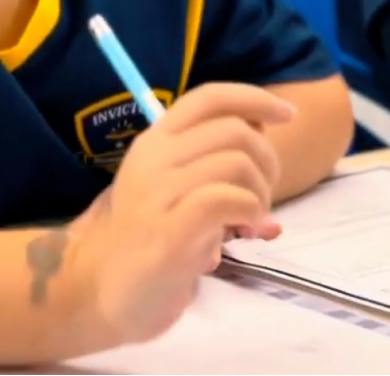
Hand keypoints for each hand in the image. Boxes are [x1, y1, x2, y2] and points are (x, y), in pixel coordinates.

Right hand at [71, 82, 293, 344]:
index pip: (209, 97)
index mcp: (155, 141)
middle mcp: (154, 158)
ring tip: (251, 219)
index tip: (287, 114)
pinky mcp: (170, 231)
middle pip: (234, 130)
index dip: (255, 98)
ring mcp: (158, 193)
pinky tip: (244, 231)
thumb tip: (268, 147)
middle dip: (267, 159)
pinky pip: (228, 199)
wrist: (101, 291)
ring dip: (260, 192)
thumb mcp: (173, 187)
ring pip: (236, 162)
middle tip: (263, 195)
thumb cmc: (146, 237)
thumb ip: (213, 163)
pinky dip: (250, 212)